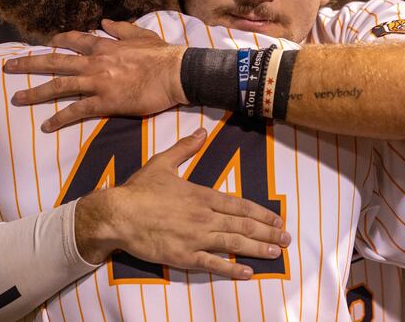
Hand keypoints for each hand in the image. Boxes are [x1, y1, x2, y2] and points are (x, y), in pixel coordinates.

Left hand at [4, 19, 188, 131]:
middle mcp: (95, 62)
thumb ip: (121, 28)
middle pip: (55, 62)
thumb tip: (104, 21)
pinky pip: (77, 110)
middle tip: (8, 67)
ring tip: (16, 99)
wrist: (176, 73)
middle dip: (28, 64)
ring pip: (59, 86)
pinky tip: (46, 126)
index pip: (73, 41)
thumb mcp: (142, 34)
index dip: (56, 42)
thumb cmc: (164, 54)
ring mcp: (98, 82)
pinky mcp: (106, 101)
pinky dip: (59, 118)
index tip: (45, 44)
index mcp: (105, 45)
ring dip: (35, 93)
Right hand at [75, 128, 290, 278]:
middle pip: (243, 226)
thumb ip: (185, 148)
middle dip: (268, 233)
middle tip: (286, 239)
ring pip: (234, 244)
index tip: (277, 220)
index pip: (240, 205)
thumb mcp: (163, 163)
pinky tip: (248, 273)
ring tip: (276, 254)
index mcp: (202, 195)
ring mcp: (196, 238)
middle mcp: (204, 217)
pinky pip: (213, 264)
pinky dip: (232, 269)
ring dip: (258, 249)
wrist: (117, 214)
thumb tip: (201, 131)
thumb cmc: (139, 189)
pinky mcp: (184, 256)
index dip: (261, 213)